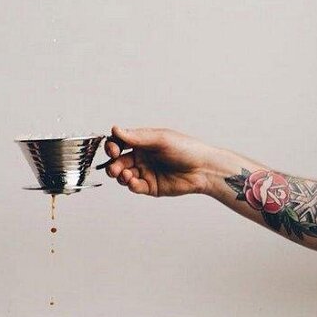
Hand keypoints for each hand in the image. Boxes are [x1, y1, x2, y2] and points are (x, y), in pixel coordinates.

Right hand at [104, 126, 218, 196]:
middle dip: (113, 165)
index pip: (120, 143)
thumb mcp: (160, 139)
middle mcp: (141, 157)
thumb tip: (115, 129)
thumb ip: (137, 137)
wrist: (204, 169)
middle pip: (118, 161)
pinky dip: (131, 184)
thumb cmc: (186, 149)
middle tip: (114, 168)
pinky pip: (135, 187)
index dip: (112, 146)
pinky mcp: (151, 187)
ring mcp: (145, 172)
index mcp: (142, 142)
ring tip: (126, 175)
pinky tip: (134, 182)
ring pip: (124, 175)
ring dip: (120, 175)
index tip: (112, 150)